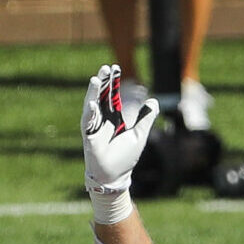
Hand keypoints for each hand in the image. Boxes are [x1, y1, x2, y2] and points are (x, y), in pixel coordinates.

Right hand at [82, 64, 158, 193]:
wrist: (115, 175)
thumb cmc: (126, 157)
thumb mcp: (139, 134)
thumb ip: (146, 117)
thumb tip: (154, 100)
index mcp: (114, 117)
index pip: (113, 95)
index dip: (114, 83)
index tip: (116, 68)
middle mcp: (103, 119)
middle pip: (102, 96)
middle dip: (104, 82)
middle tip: (106, 68)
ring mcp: (95, 127)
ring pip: (93, 105)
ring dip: (94, 93)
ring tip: (97, 79)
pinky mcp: (89, 136)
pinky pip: (89, 122)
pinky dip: (90, 113)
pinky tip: (92, 103)